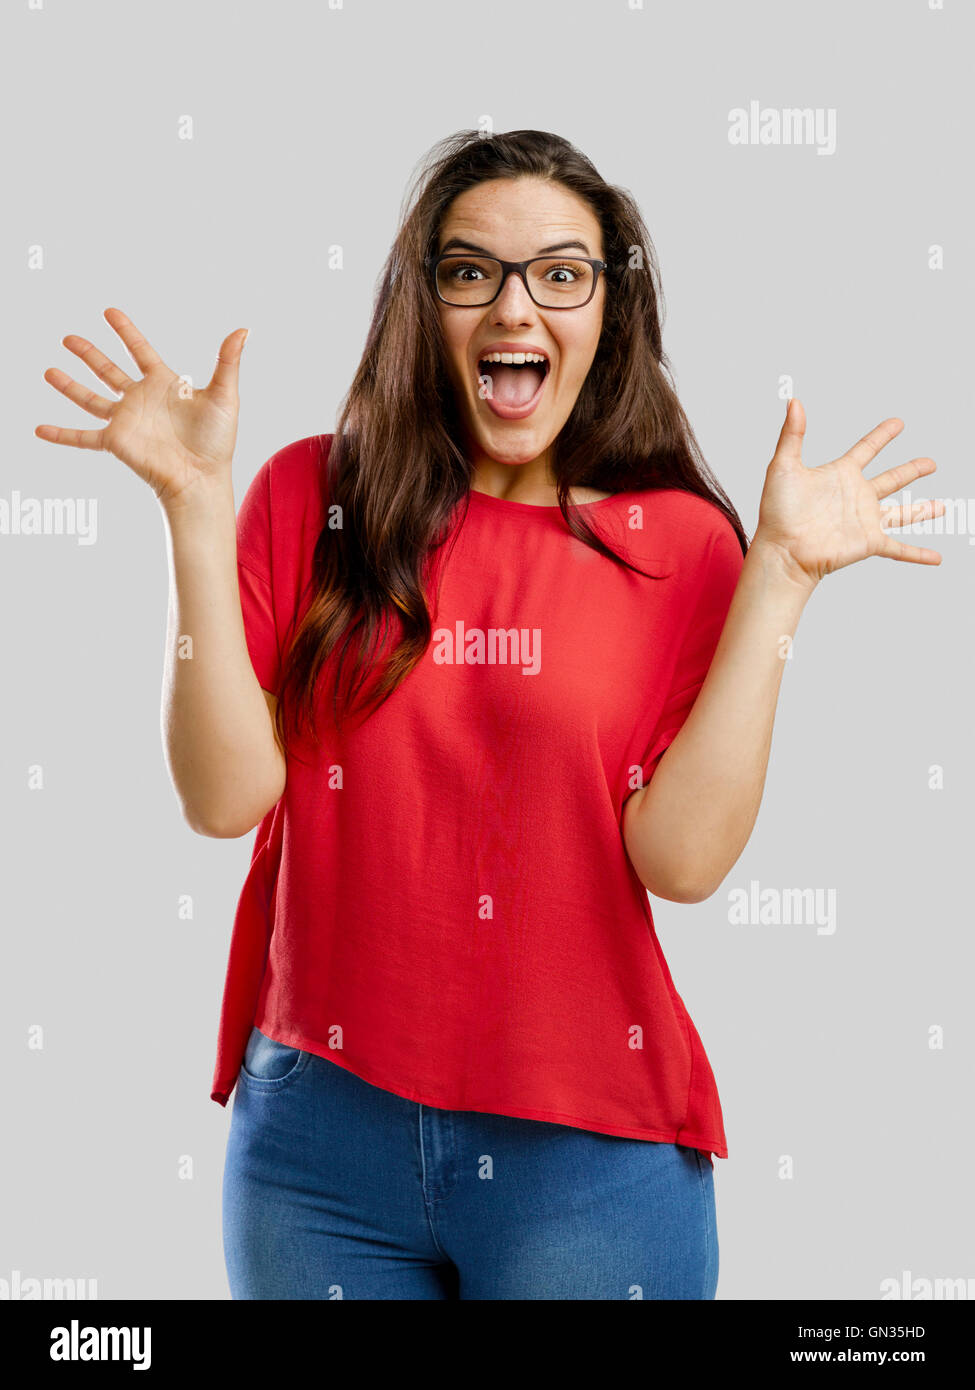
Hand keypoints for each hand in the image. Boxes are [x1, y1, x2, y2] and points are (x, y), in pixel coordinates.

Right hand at [35, 308, 248, 507]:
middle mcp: (141, 400)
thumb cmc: (217, 441)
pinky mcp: (115, 441)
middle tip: (69, 338)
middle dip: (89, 354)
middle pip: (108, 370)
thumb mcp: (225, 396)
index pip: (141, 350)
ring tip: (48, 371)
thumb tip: (243, 329)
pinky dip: (60, 434)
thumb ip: (227, 361)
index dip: (126, 331)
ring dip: (69, 385)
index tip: (109, 312)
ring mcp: (126, 420)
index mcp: (164, 384)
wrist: (202, 477)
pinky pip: (82, 437)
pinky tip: (39, 429)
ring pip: (90, 398)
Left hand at [752, 399, 943, 589]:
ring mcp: (865, 520)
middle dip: (912, 470)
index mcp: (840, 475)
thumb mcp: (784, 467)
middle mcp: (856, 496)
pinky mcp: (869, 542)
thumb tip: (794, 402)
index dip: (883, 435)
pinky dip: (918, 554)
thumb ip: (792, 434)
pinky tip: (935, 558)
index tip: (898, 423)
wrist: (782, 550)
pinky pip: (900, 548)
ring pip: (902, 513)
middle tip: (930, 463)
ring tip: (941, 507)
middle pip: (892, 479)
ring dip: (922, 511)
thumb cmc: (777, 512)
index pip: (867, 449)